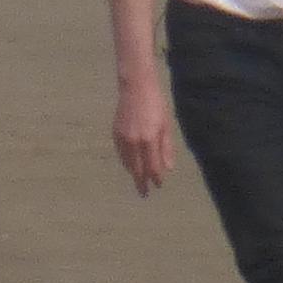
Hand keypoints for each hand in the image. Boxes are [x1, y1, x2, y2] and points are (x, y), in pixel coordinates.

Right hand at [113, 76, 175, 196]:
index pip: (152, 166)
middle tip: (144, 193)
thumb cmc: (157, 105)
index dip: (155, 177)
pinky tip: (131, 165)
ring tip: (139, 181)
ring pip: (127, 162)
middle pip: (137, 168)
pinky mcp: (115, 133)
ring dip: (133, 172)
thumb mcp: (166, 125)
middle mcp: (133, 141)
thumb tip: (168, 168)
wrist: (136, 88)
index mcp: (148, 139)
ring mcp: (122, 138)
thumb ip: (167, 148)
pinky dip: (126, 161)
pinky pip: (121, 153)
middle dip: (141, 182)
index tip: (158, 186)